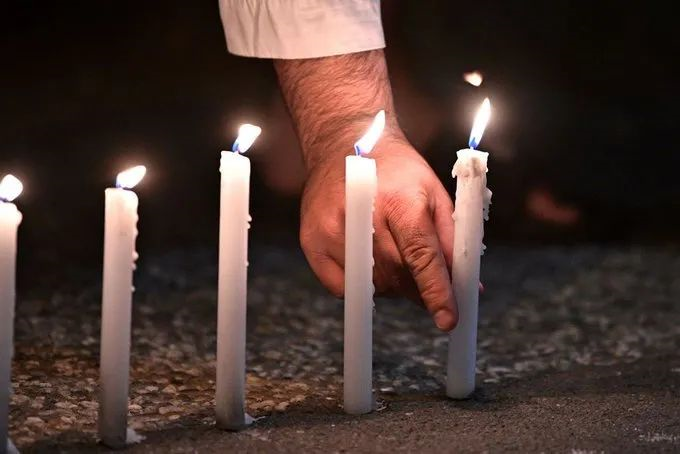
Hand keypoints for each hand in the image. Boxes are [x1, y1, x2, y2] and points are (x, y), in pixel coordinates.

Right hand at [300, 132, 456, 330]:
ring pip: (371, 284)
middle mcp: (361, 213)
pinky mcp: (311, 241)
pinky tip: (368, 260)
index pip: (420, 255)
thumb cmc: (396, 170)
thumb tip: (468, 287)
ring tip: (393, 256)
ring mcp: (331, 229)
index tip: (448, 319)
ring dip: (391, 285)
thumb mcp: (433, 194)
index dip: (436, 290)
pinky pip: (343, 287)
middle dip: (417, 290)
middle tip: (428, 290)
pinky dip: (362, 285)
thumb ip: (451, 241)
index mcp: (399, 198)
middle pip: (397, 274)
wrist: (344, 144)